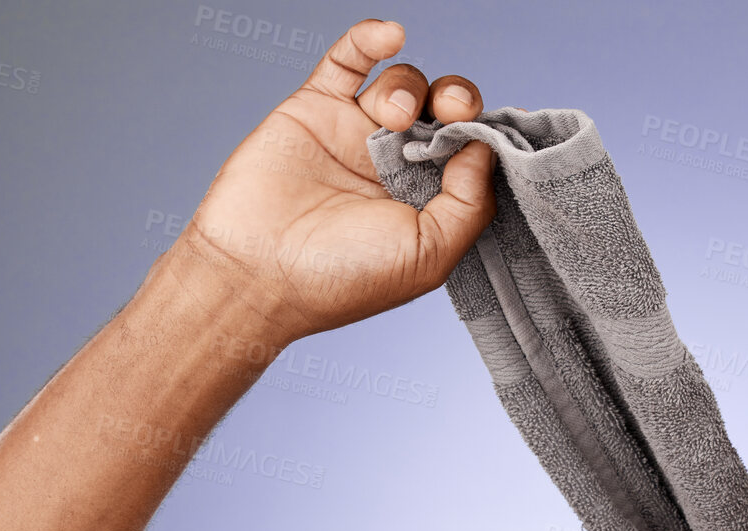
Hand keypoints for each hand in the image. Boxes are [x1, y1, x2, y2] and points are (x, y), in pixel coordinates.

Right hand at [170, 19, 494, 344]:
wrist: (258, 271)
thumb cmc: (341, 278)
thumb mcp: (428, 256)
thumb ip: (469, 204)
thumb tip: (484, 149)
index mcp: (428, 200)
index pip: (470, 151)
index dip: (483, 135)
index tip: (488, 134)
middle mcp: (397, 165)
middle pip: (444, 111)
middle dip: (458, 100)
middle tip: (454, 109)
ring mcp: (356, 134)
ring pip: (403, 84)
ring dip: (410, 88)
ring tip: (396, 117)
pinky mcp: (316, 108)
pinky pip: (348, 60)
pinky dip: (370, 39)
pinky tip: (390, 36)